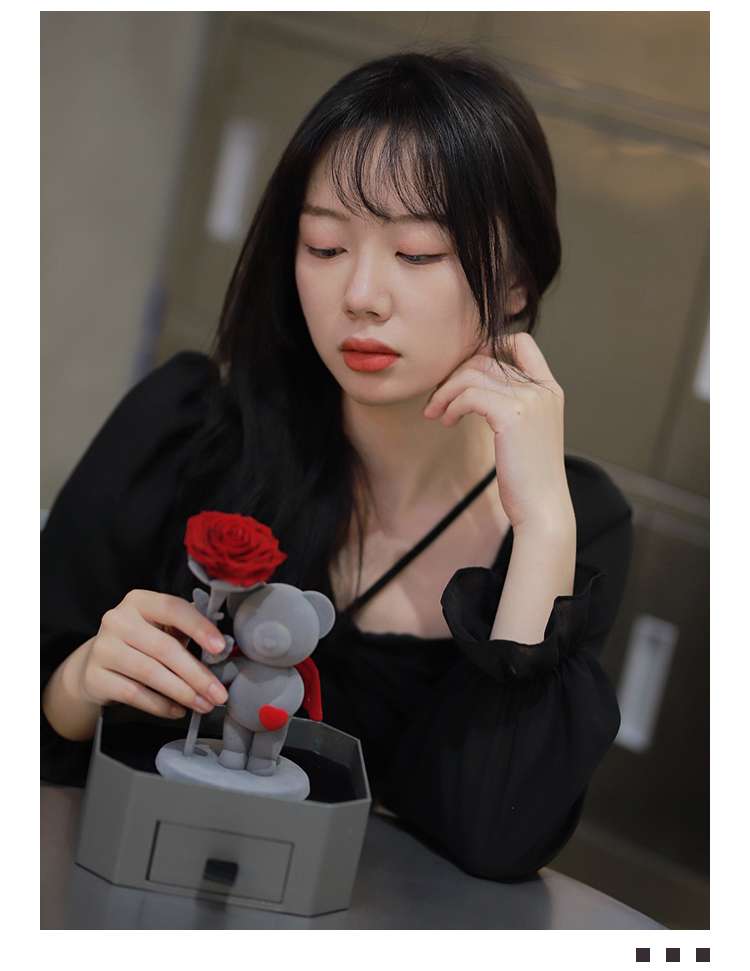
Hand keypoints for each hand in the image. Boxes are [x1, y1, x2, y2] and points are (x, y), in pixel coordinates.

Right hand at [78, 589, 229, 719]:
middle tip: (218, 693)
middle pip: (164, 648)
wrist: (96, 664)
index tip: (221, 648)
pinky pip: (134, 694)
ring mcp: (103, 648)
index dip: (199, 627)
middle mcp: (118, 620)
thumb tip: (225, 647)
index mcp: (139, 601)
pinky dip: (160, 705)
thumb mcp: (161, 627)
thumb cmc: (140, 643)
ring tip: (204, 705)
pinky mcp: (94, 677)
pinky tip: (178, 710)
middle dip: (197, 674)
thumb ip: (187, 630)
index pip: (173, 608)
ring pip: (150, 673)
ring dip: (183, 692)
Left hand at [423, 333, 572, 531]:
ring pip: (472, 373)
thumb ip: (510, 404)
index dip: (489, 345)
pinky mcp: (512, 414)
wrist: (542, 507)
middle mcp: (542, 388)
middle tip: (437, 400)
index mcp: (549, 389)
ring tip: (436, 413)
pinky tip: (446, 421)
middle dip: (453, 375)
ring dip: (445, 392)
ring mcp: (530, 399)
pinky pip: (469, 394)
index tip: (464, 370)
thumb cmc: (528, 476)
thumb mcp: (524, 432)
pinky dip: (451, 405)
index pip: (522, 343)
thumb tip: (472, 387)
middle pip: (485, 358)